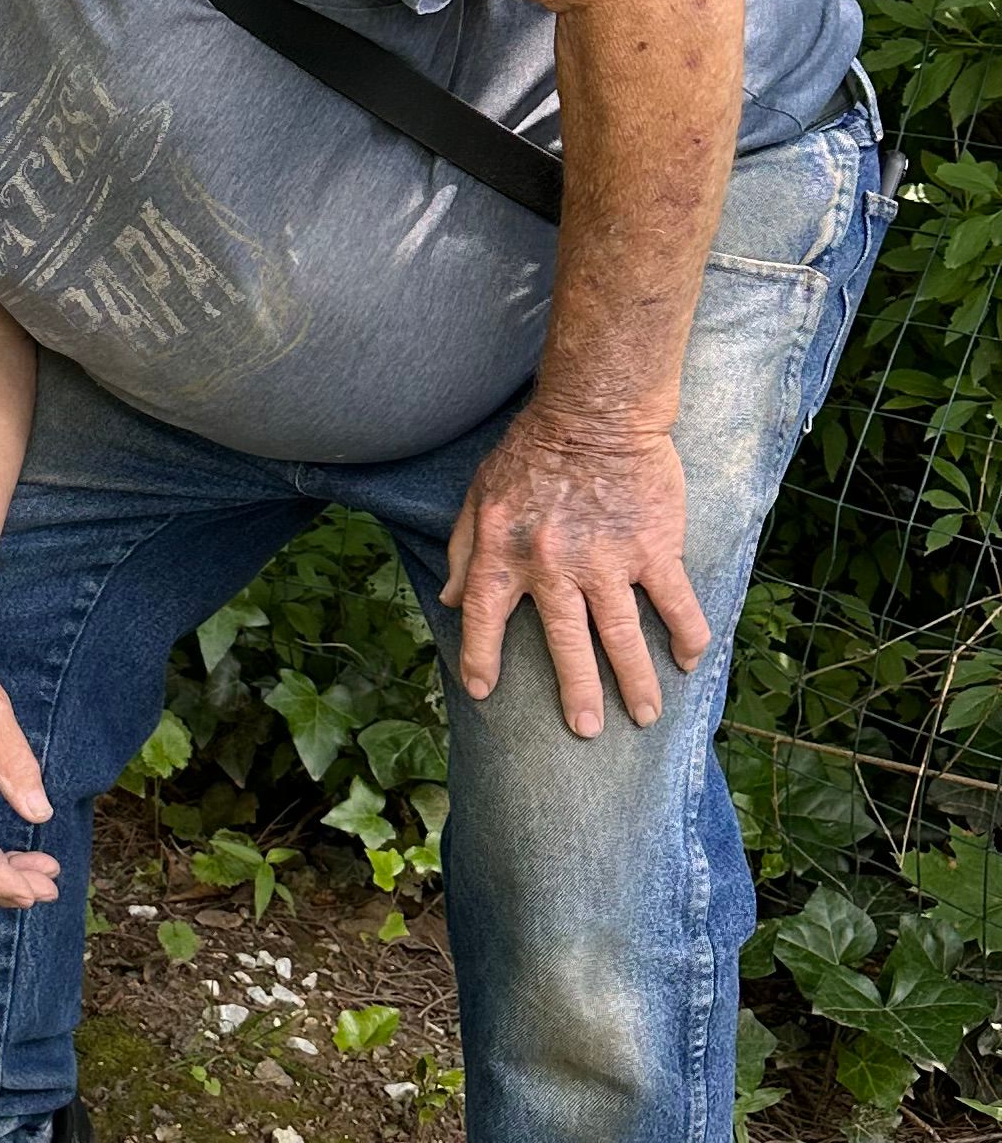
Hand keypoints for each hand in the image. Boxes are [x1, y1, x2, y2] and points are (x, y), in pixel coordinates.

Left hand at [441, 411, 705, 735]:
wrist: (594, 412)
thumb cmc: (531, 450)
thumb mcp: (479, 496)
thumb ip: (463, 551)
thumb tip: (453, 599)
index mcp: (504, 554)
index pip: (485, 618)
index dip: (481, 657)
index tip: (483, 691)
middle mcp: (553, 567)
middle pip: (564, 643)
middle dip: (576, 691)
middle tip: (584, 731)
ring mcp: (607, 561)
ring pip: (621, 635)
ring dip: (636, 680)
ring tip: (646, 715)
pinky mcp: (653, 548)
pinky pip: (675, 601)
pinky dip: (687, 633)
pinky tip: (690, 660)